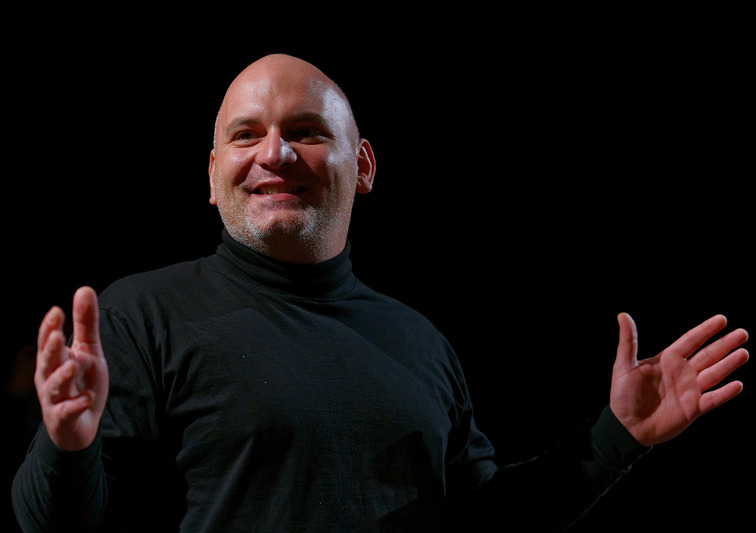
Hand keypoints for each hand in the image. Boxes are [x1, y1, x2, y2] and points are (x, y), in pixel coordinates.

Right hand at [34, 287, 108, 450]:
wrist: (80, 425)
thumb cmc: (81, 382)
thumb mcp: (88, 350)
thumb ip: (85, 323)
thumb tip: (84, 289)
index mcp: (54, 359)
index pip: (48, 341)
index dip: (50, 327)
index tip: (57, 311)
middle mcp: (49, 377)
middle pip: (47, 361)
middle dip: (51, 349)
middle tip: (58, 335)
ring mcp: (55, 399)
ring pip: (54, 387)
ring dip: (62, 376)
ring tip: (73, 366)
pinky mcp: (63, 419)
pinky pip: (67, 412)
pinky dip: (76, 405)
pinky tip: (86, 398)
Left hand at [610, 313, 747, 446]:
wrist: (627, 426)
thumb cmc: (622, 395)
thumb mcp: (623, 366)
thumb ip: (628, 341)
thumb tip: (622, 315)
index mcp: (667, 360)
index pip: (691, 340)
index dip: (706, 330)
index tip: (722, 319)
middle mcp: (682, 372)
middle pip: (708, 354)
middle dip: (725, 344)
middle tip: (743, 333)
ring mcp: (690, 390)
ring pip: (714, 374)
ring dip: (729, 364)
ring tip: (743, 353)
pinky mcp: (693, 409)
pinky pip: (713, 399)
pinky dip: (725, 393)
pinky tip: (738, 384)